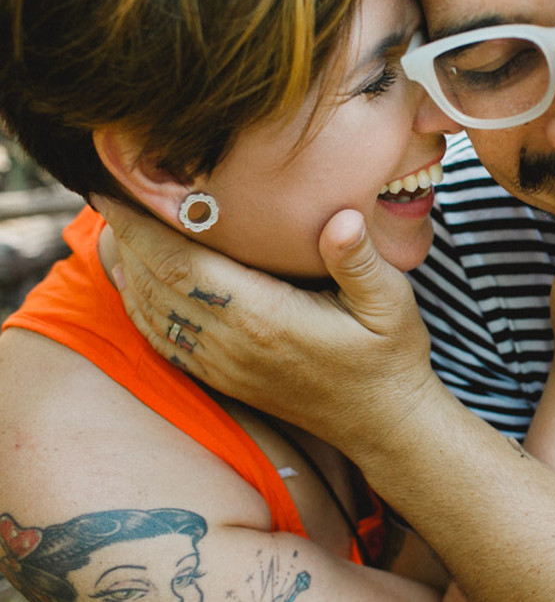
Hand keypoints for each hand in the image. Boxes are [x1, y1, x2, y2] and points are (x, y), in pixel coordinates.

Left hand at [95, 198, 436, 445]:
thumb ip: (360, 260)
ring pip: (152, 311)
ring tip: (113, 222)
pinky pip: (164, 339)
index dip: (143, 226)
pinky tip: (133, 278)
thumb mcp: (391, 303)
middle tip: (108, 188)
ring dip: (127, 266)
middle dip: (125, 235)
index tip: (120, 186)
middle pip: (155, 283)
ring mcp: (224, 365)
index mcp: (266, 318)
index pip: (183, 265)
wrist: (384, 423)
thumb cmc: (390, 356)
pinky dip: (139, 304)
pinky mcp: (224, 378)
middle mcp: (233, 344)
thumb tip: (339, 218)